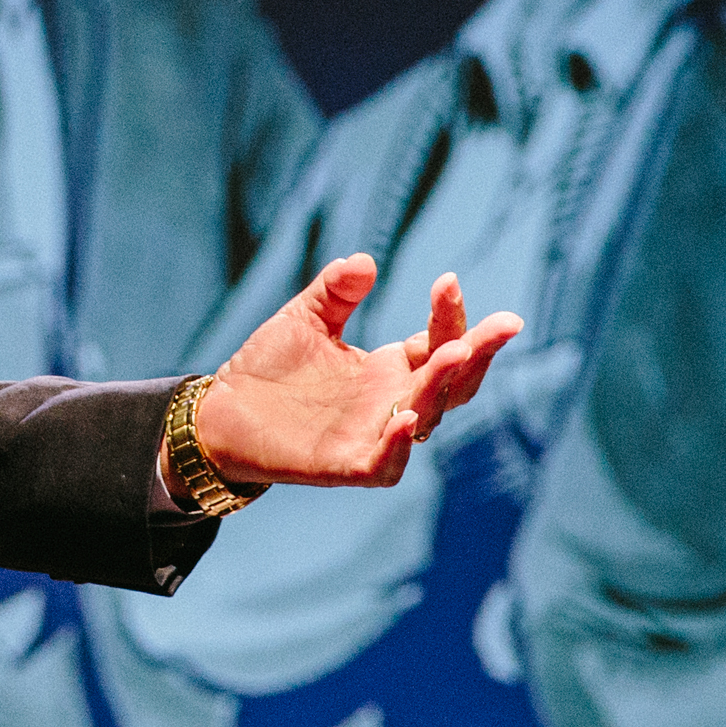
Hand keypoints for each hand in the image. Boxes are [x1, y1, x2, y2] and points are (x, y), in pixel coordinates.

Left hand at [189, 255, 520, 491]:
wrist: (221, 413)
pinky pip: (384, 464)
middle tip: (504, 324)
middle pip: (453, 383)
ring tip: (456, 351)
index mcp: (388, 369)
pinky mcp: (343, 465)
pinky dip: (398, 444)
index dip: (450, 316)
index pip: (438, 344)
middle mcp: (391, 403)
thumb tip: (364, 260)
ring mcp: (372, 436)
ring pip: (426, 417)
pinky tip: (406, 417)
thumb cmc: (269, 368)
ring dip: (443, 386)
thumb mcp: (305, 318)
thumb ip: (335, 292)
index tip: (448, 279)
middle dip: (479, 352)